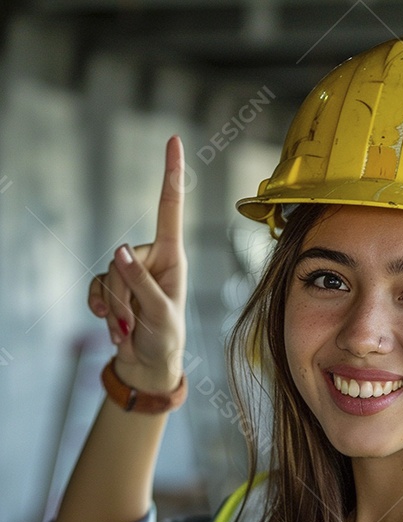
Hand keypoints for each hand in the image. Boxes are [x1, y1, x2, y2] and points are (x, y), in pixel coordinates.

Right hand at [88, 135, 186, 391]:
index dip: (171, 175)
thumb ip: (140, 283)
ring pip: (106, 276)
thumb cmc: (164, 338)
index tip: (174, 140)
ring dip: (114, 309)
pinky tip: (113, 329)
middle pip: (120, 260)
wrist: (148, 365)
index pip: (169, 209)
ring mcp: (129, 272)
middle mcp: (150, 258)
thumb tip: (118, 251)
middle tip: (135, 323)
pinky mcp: (111, 286)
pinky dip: (100, 310)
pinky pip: (94, 288)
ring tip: (128, 330)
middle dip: (123, 295)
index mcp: (173, 257)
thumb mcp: (160, 313)